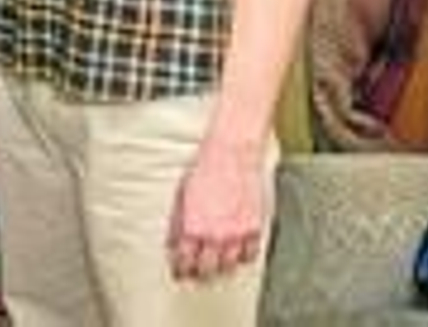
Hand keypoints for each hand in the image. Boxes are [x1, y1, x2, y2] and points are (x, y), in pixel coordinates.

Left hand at [166, 140, 267, 280]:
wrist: (231, 154)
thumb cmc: (204, 169)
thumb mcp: (181, 197)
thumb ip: (177, 224)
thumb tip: (173, 242)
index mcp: (193, 227)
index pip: (185, 261)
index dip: (181, 270)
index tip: (180, 272)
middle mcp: (215, 235)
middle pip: (207, 269)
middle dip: (199, 274)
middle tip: (196, 274)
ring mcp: (236, 234)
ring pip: (229, 267)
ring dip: (220, 269)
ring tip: (216, 267)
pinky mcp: (254, 228)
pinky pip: (249, 255)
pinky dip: (242, 258)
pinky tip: (236, 254)